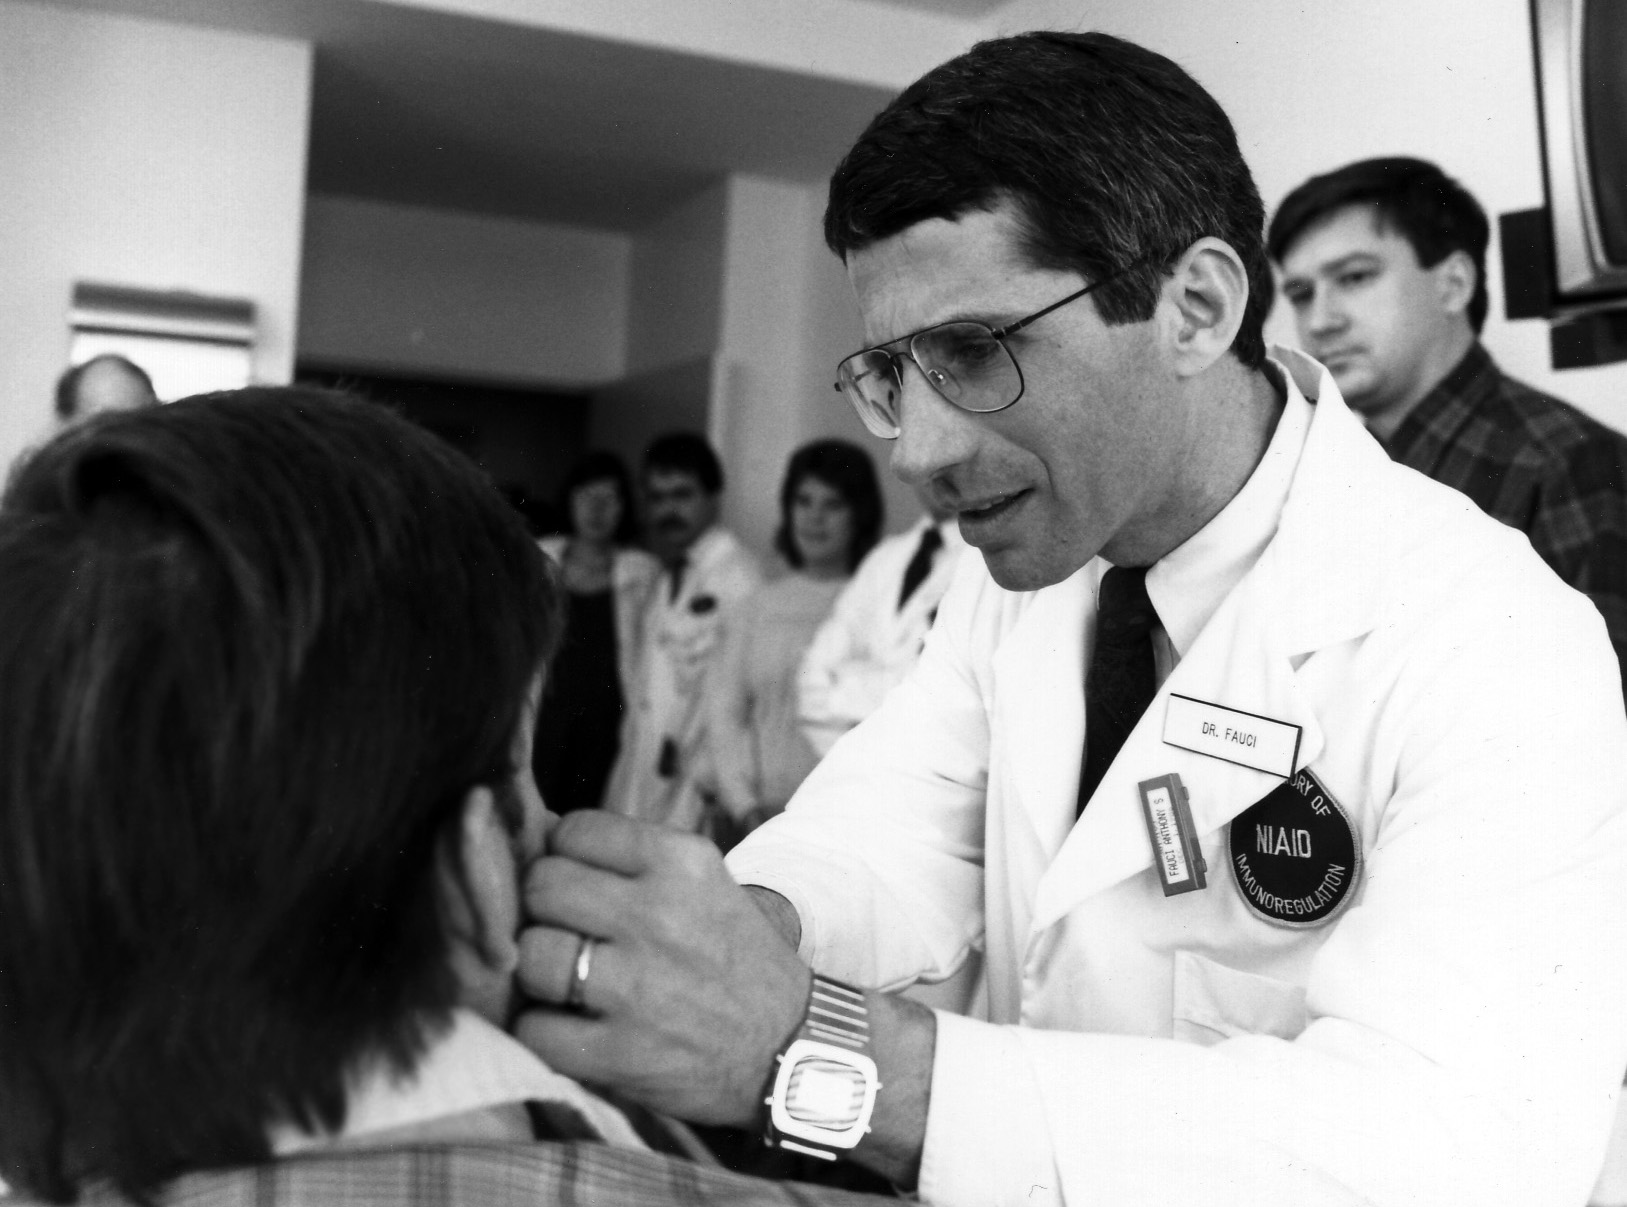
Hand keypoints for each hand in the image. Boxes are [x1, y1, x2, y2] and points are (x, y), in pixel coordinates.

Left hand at [513, 811, 811, 1125]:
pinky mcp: (620, 1053)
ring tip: (566, 982)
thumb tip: (541, 834)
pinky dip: (542, 1031)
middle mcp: (659, 915)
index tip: (577, 883)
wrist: (790, 1047)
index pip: (573, 830)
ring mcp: (637, 987)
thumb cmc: (735, 958)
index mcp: (682, 862)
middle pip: (542, 887)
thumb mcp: (705, 883)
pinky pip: (533, 1028)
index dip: (563, 857)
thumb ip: (633, 859)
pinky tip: (571, 1026)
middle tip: (567, 932)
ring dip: (539, 972)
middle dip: (545, 910)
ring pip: (530, 955)